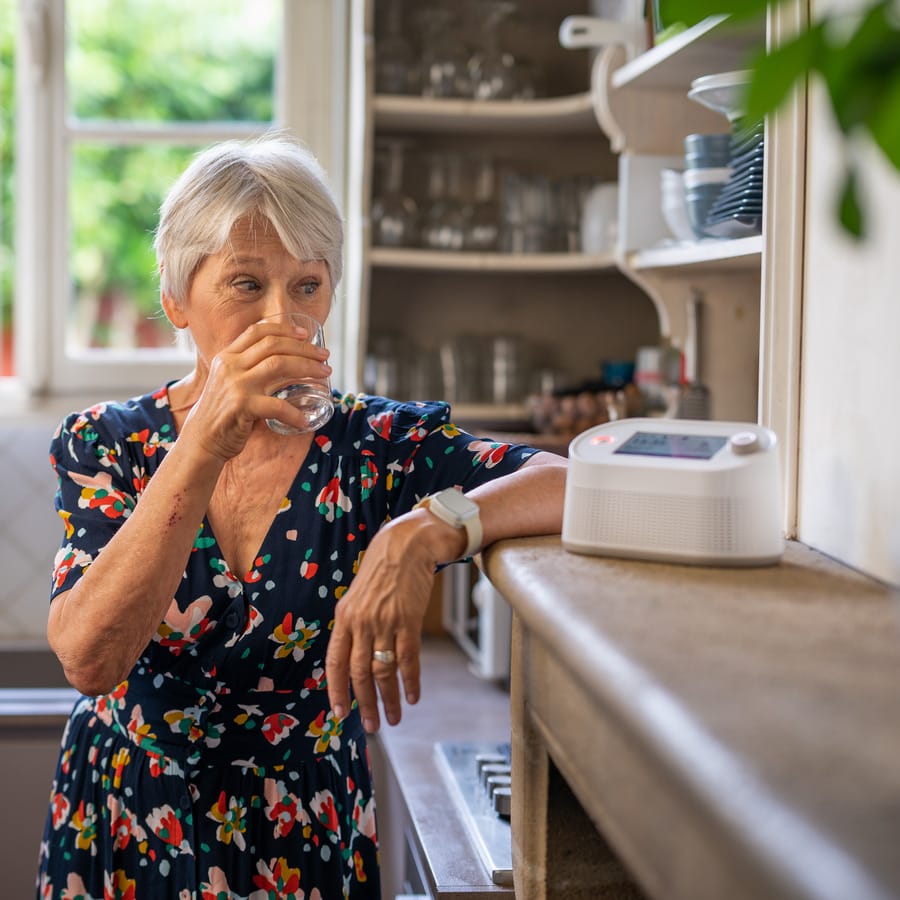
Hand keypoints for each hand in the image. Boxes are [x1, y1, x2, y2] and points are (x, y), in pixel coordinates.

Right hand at [181, 319, 331, 459]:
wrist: (202, 441)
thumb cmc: (222, 413)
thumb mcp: (230, 382)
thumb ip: (249, 369)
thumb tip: (284, 361)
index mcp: (227, 356)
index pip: (258, 331)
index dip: (285, 329)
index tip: (306, 334)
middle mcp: (230, 366)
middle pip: (274, 345)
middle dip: (305, 348)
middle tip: (325, 357)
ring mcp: (236, 386)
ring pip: (279, 365)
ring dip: (307, 368)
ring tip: (325, 375)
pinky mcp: (242, 408)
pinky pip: (277, 405)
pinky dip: (294, 413)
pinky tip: (305, 420)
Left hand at [326, 516, 436, 731]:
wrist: (407, 543)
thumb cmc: (383, 567)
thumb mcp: (358, 593)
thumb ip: (354, 622)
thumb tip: (355, 654)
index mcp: (344, 617)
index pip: (335, 662)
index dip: (337, 690)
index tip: (340, 713)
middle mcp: (361, 622)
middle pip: (359, 673)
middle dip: (365, 704)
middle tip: (372, 725)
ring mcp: (385, 622)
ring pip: (384, 672)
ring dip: (389, 699)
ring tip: (394, 718)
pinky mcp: (408, 621)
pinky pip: (408, 659)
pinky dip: (410, 681)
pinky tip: (413, 696)